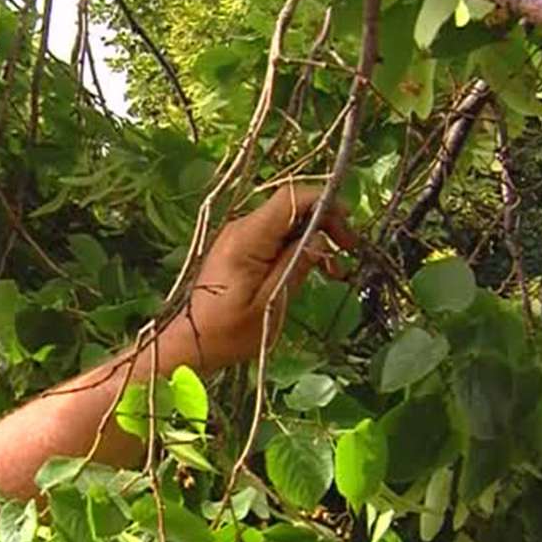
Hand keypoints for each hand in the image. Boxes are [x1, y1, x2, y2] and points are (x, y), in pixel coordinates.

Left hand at [162, 183, 357, 370]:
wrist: (192, 343)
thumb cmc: (228, 332)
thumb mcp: (269, 304)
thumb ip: (295, 266)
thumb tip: (320, 240)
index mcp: (247, 239)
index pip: (290, 198)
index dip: (324, 203)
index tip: (347, 227)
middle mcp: (241, 229)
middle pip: (291, 206)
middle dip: (325, 222)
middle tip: (349, 249)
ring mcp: (239, 237)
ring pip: (286, 221)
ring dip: (313, 237)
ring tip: (333, 269)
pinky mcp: (240, 248)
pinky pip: (274, 236)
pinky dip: (297, 246)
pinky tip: (311, 269)